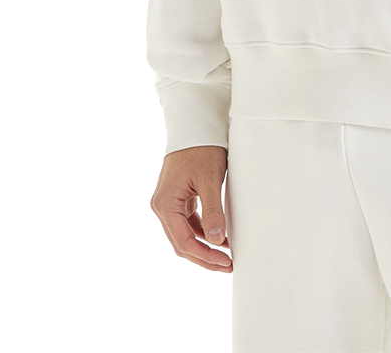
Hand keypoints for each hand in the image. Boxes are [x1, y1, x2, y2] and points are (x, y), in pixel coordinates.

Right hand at [151, 145, 232, 271]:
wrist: (196, 125)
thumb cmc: (202, 149)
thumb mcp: (210, 180)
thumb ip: (213, 211)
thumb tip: (218, 241)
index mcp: (166, 203)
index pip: (184, 241)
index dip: (205, 255)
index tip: (226, 261)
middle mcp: (162, 205)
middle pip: (182, 242)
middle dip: (204, 255)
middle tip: (228, 265)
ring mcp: (168, 202)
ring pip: (184, 234)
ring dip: (203, 246)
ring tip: (225, 255)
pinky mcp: (177, 198)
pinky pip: (187, 222)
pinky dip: (202, 231)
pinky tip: (219, 237)